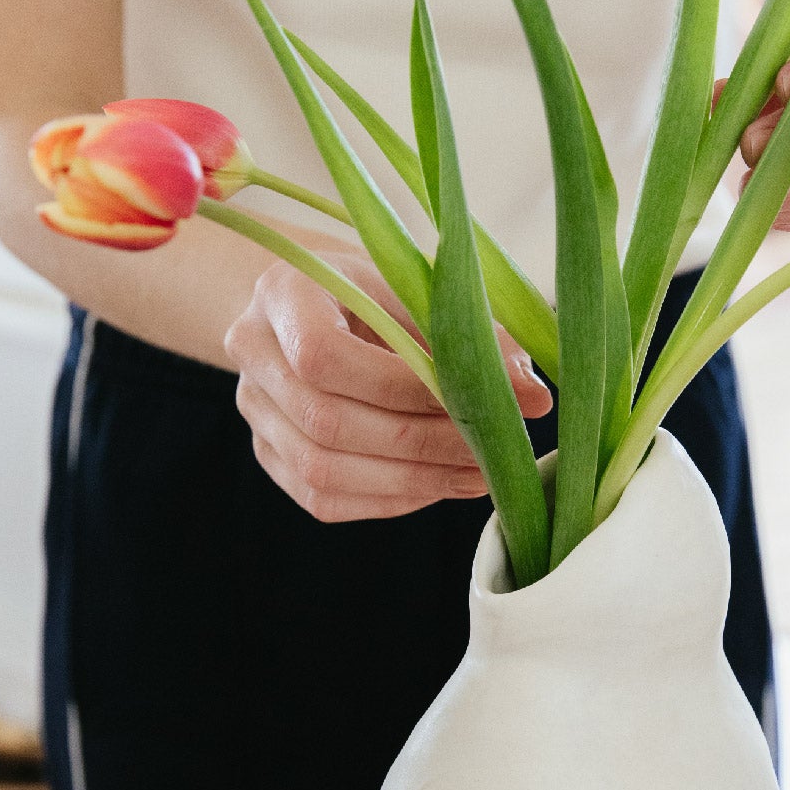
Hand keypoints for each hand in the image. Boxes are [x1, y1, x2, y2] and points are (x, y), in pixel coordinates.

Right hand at [226, 249, 551, 522]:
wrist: (313, 302)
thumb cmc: (375, 289)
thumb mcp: (418, 289)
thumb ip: (473, 335)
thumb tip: (535, 398)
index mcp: (283, 294)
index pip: (325, 358)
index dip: (403, 389)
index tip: (476, 400)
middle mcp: (253, 354)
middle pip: (326, 422)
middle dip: (419, 444)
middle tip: (488, 451)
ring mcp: (254, 411)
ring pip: (322, 472)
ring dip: (409, 482)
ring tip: (476, 476)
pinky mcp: (268, 454)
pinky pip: (323, 499)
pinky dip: (387, 501)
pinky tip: (436, 485)